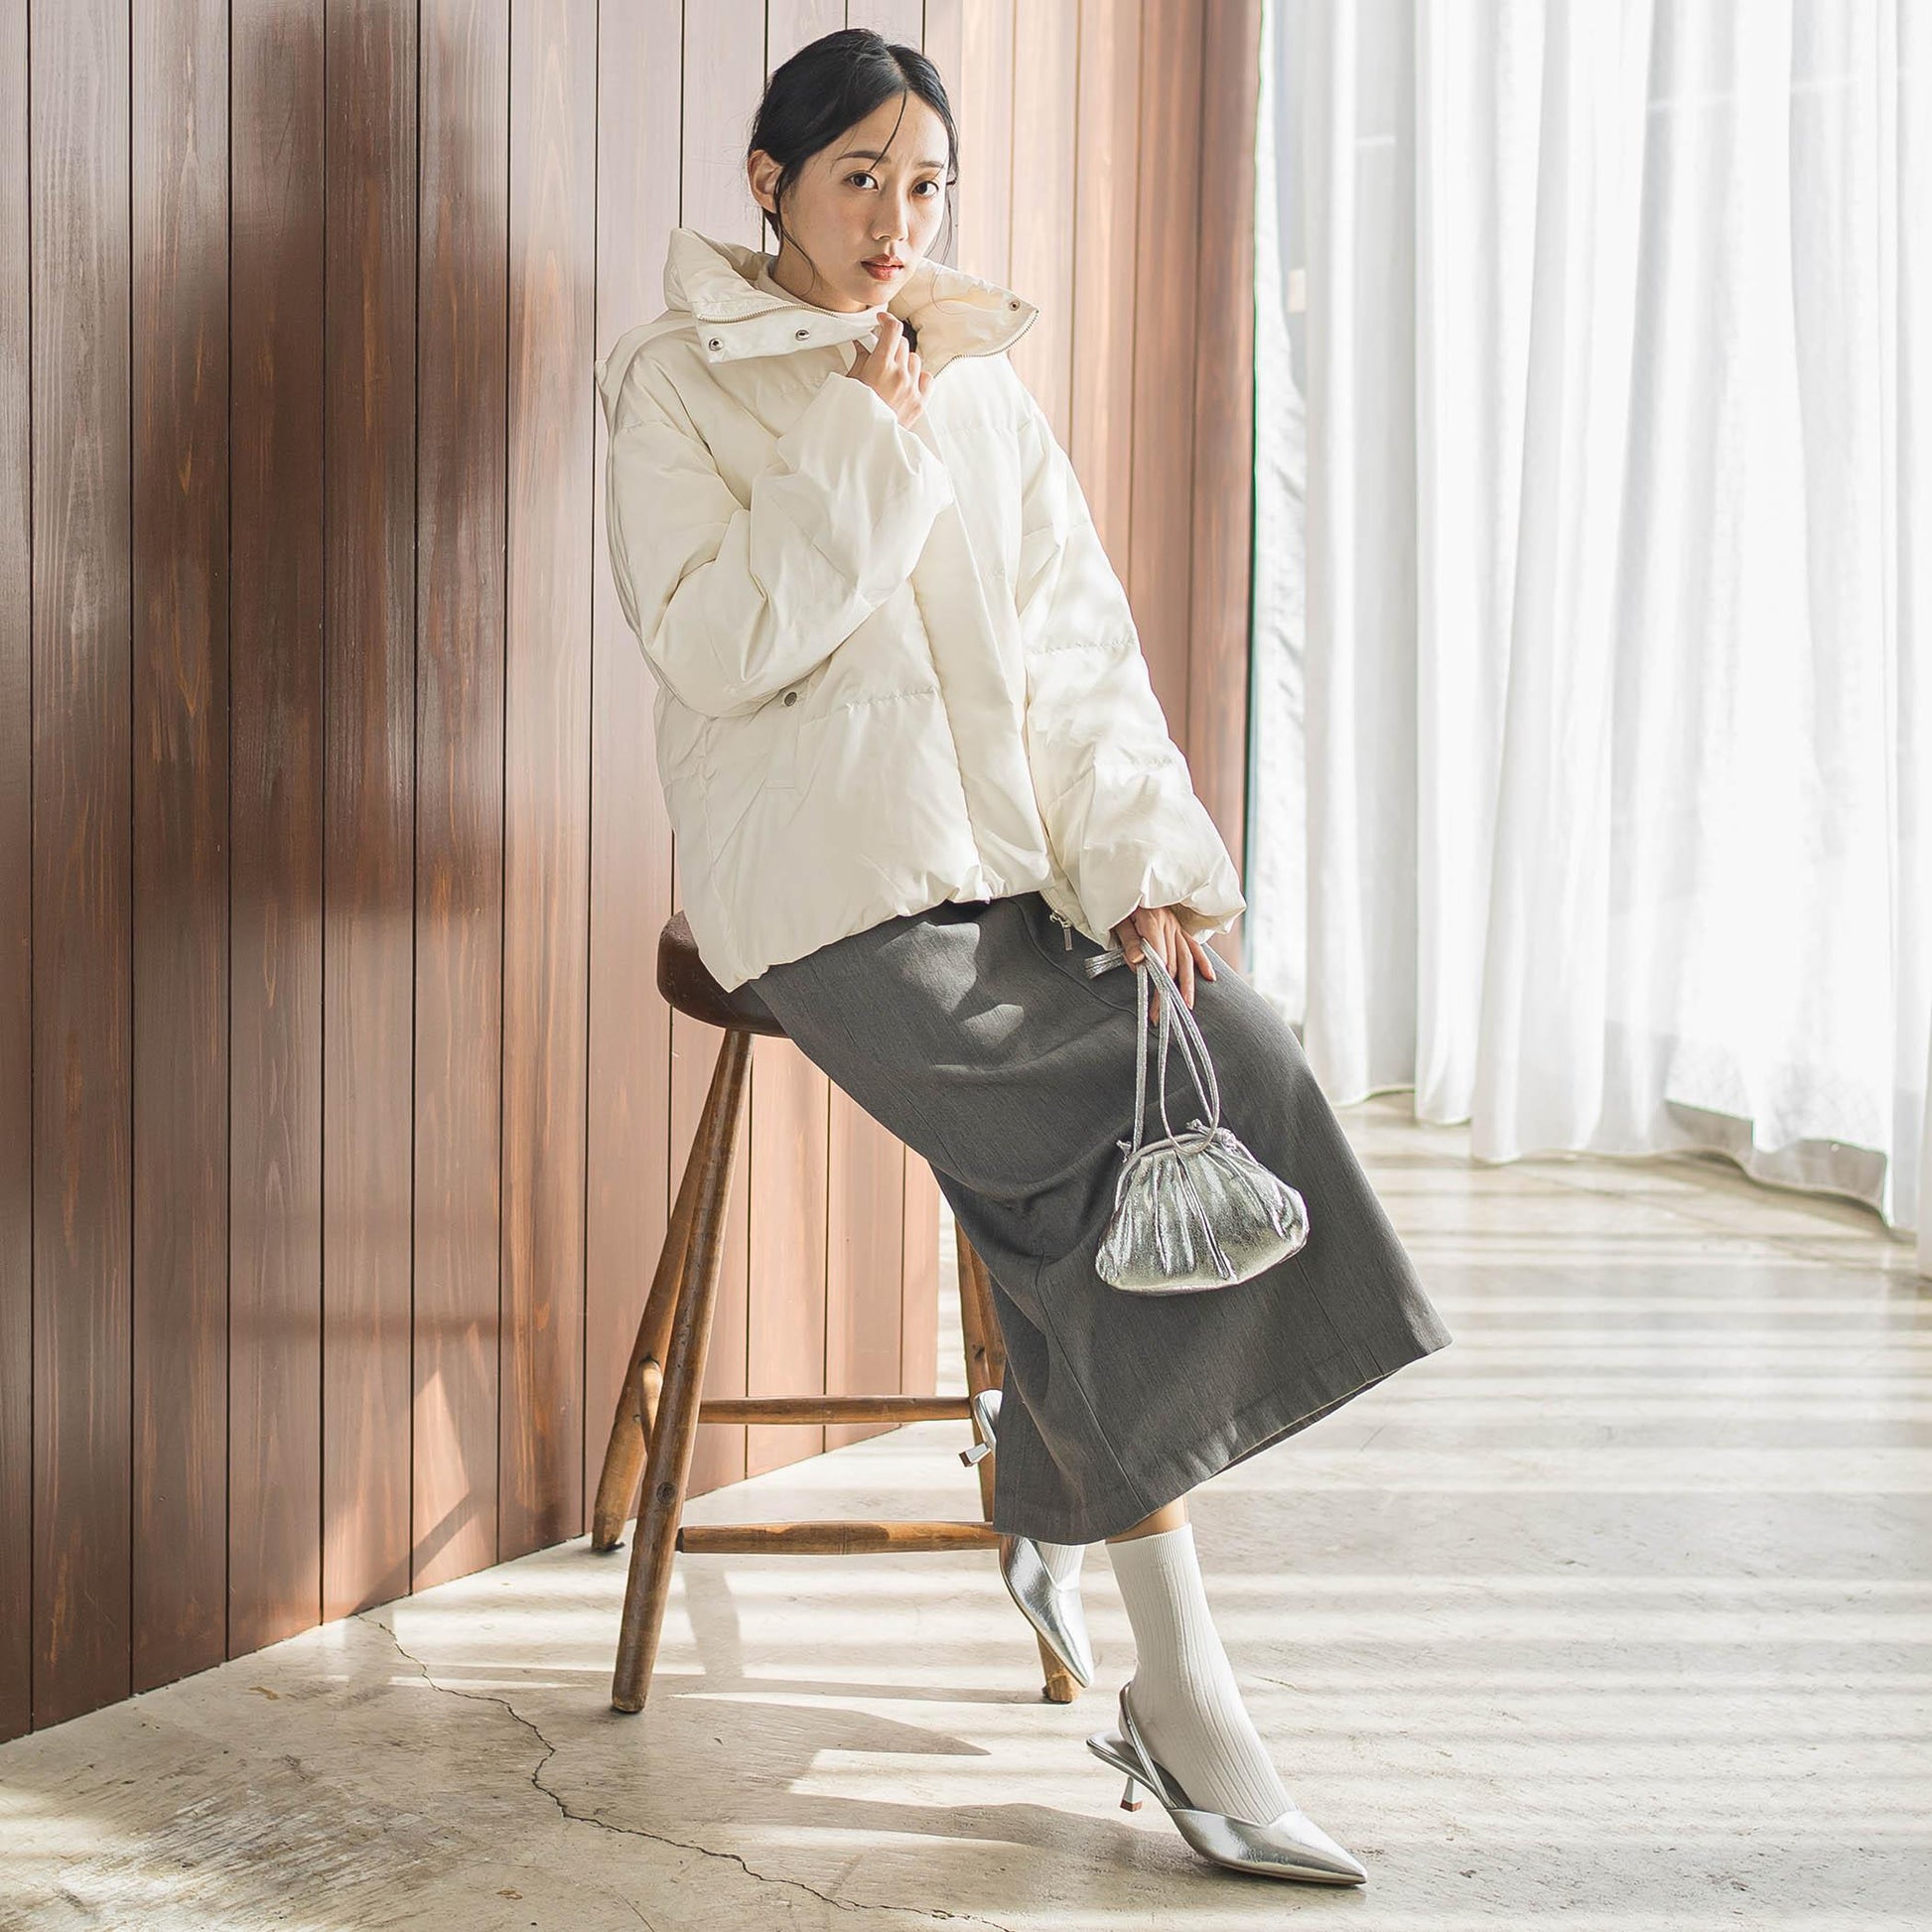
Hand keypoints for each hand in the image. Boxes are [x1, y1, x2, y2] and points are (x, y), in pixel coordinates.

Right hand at [843, 312, 932, 427]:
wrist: (860, 441)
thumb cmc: (852, 413)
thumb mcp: (850, 380)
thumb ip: (861, 357)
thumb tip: (863, 342)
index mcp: (880, 366)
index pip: (893, 329)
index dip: (887, 319)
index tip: (882, 320)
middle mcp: (900, 375)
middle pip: (903, 343)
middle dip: (891, 344)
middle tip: (881, 353)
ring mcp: (912, 389)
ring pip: (915, 359)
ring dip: (904, 361)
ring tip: (892, 373)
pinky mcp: (919, 403)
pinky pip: (927, 378)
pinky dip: (919, 377)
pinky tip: (908, 381)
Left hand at [1110, 904, 1217, 1026]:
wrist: (1128, 881)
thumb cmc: (1120, 904)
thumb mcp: (1117, 921)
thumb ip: (1129, 941)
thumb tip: (1139, 963)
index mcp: (1152, 923)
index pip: (1159, 958)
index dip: (1156, 983)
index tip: (1152, 1003)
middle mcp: (1168, 925)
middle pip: (1171, 964)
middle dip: (1166, 992)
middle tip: (1161, 1015)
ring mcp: (1176, 926)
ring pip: (1185, 959)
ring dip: (1187, 984)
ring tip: (1186, 1005)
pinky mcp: (1179, 927)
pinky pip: (1193, 946)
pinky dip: (1202, 962)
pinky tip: (1209, 977)